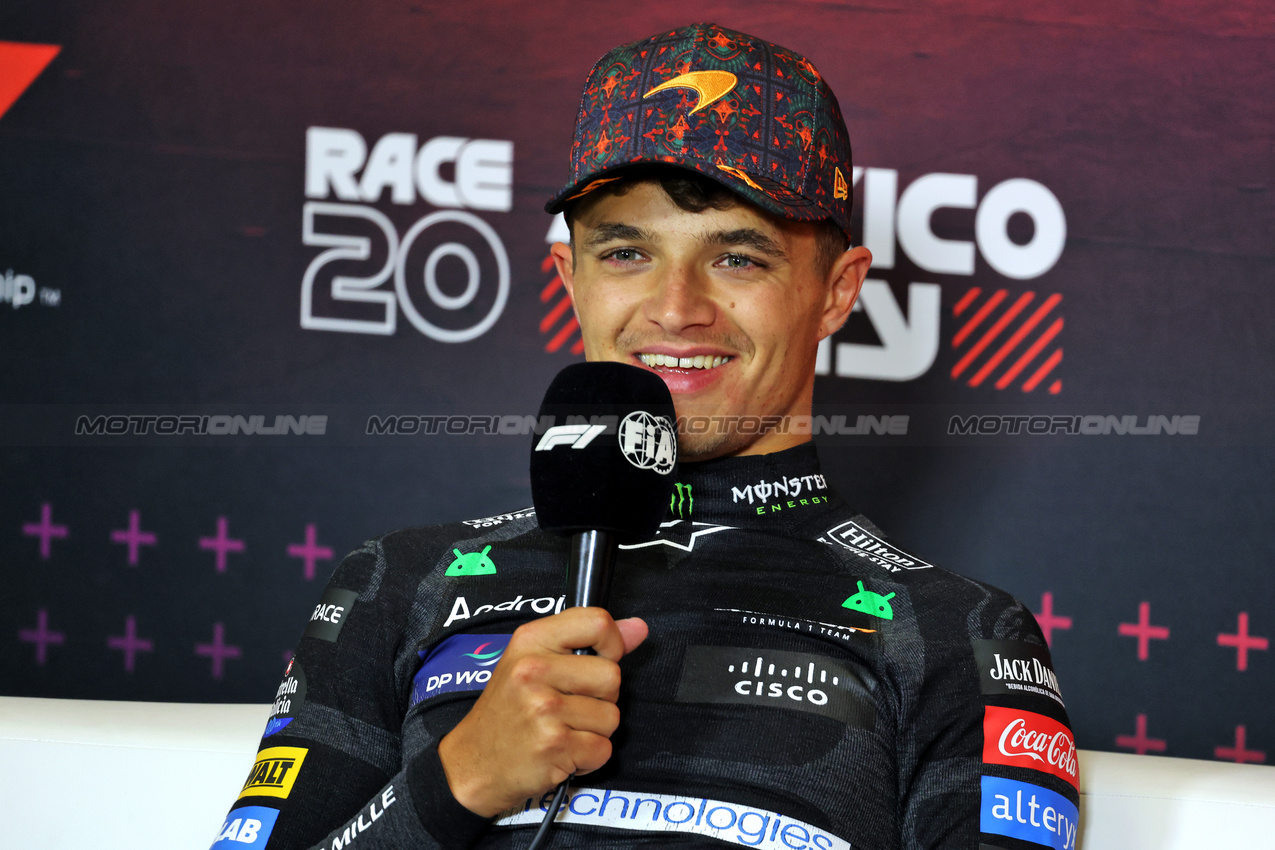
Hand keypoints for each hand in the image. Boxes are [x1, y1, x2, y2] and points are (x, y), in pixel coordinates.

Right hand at [436, 608, 647, 816]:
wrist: (472, 763)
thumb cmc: (506, 711)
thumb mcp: (535, 661)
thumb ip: (589, 642)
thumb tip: (638, 628)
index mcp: (531, 641)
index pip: (598, 622)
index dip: (612, 644)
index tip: (599, 660)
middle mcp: (535, 670)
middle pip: (613, 676)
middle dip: (602, 698)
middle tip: (568, 706)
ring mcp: (544, 709)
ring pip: (612, 717)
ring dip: (594, 731)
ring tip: (562, 730)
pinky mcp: (554, 745)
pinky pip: (603, 749)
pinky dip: (588, 757)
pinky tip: (562, 751)